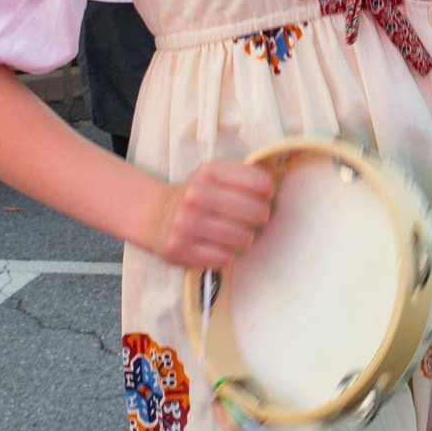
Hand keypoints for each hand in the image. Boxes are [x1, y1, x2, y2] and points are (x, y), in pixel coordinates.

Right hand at [149, 159, 275, 268]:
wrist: (155, 215)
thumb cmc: (196, 196)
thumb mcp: (214, 175)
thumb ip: (242, 177)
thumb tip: (276, 187)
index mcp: (209, 172)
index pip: (260, 182)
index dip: (268, 192)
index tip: (264, 196)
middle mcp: (196, 195)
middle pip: (255, 211)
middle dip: (261, 217)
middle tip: (256, 219)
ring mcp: (186, 222)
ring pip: (242, 238)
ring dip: (245, 239)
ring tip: (238, 235)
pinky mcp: (180, 248)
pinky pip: (224, 257)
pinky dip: (228, 255)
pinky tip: (221, 247)